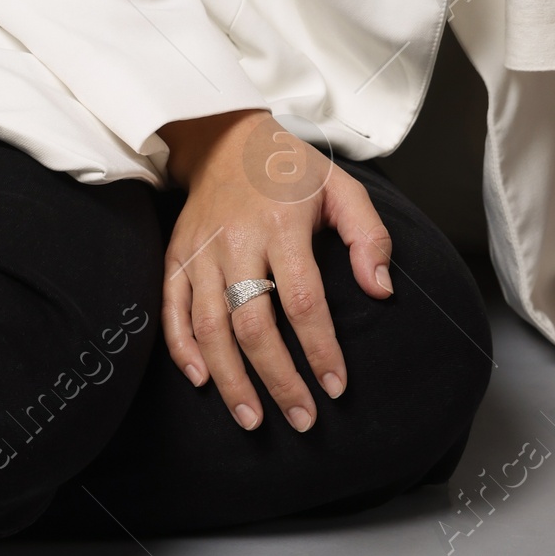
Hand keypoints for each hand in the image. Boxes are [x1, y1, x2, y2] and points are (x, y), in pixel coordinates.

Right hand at [160, 110, 392, 433]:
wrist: (228, 136)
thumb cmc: (292, 168)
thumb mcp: (342, 187)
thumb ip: (369, 235)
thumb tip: (381, 290)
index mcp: (281, 223)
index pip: (302, 300)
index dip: (319, 349)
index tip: (335, 386)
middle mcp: (236, 241)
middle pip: (253, 325)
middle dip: (277, 380)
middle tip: (301, 419)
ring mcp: (201, 251)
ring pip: (210, 328)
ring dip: (230, 380)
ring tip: (252, 419)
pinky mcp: (176, 257)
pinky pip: (172, 312)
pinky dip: (182, 351)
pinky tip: (202, 382)